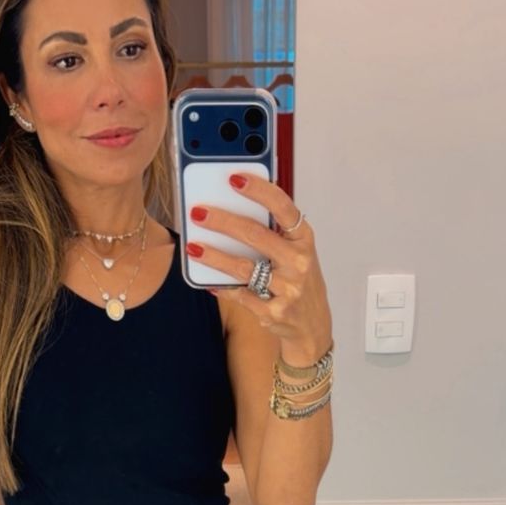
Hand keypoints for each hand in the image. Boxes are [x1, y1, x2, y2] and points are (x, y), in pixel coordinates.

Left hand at [186, 174, 331, 357]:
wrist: (312, 326)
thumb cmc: (298, 280)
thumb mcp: (295, 253)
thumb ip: (274, 233)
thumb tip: (233, 206)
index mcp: (304, 240)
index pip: (283, 208)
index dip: (259, 190)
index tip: (234, 178)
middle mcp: (299, 262)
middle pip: (255, 235)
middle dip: (222, 221)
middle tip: (199, 213)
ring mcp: (288, 289)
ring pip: (243, 267)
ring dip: (214, 256)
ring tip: (193, 247)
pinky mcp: (274, 313)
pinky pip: (240, 294)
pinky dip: (222, 286)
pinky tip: (208, 280)